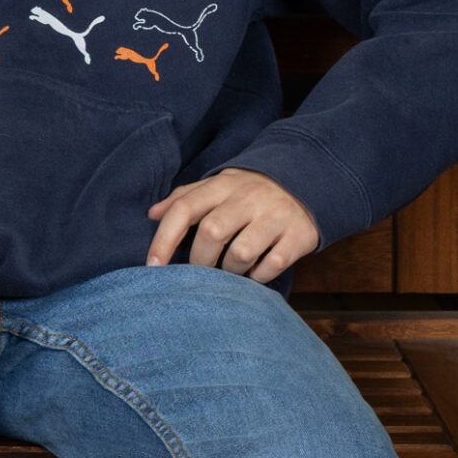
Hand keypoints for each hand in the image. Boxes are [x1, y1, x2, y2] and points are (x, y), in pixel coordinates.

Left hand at [145, 168, 316, 282]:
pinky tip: (255, 271)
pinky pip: (272, 266)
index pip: (184, 208)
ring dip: (231, 271)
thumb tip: (151, 214)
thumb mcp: (218, 186)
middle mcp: (248, 197)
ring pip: (241, 253)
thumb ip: (185, 198)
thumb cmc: (249, 192)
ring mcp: (276, 215)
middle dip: (200, 261)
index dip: (164, 239)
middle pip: (212, 233)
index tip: (152, 266)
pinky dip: (259, 276)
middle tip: (201, 272)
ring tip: (232, 269)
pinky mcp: (299, 235)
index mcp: (222, 184)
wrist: (306, 181)